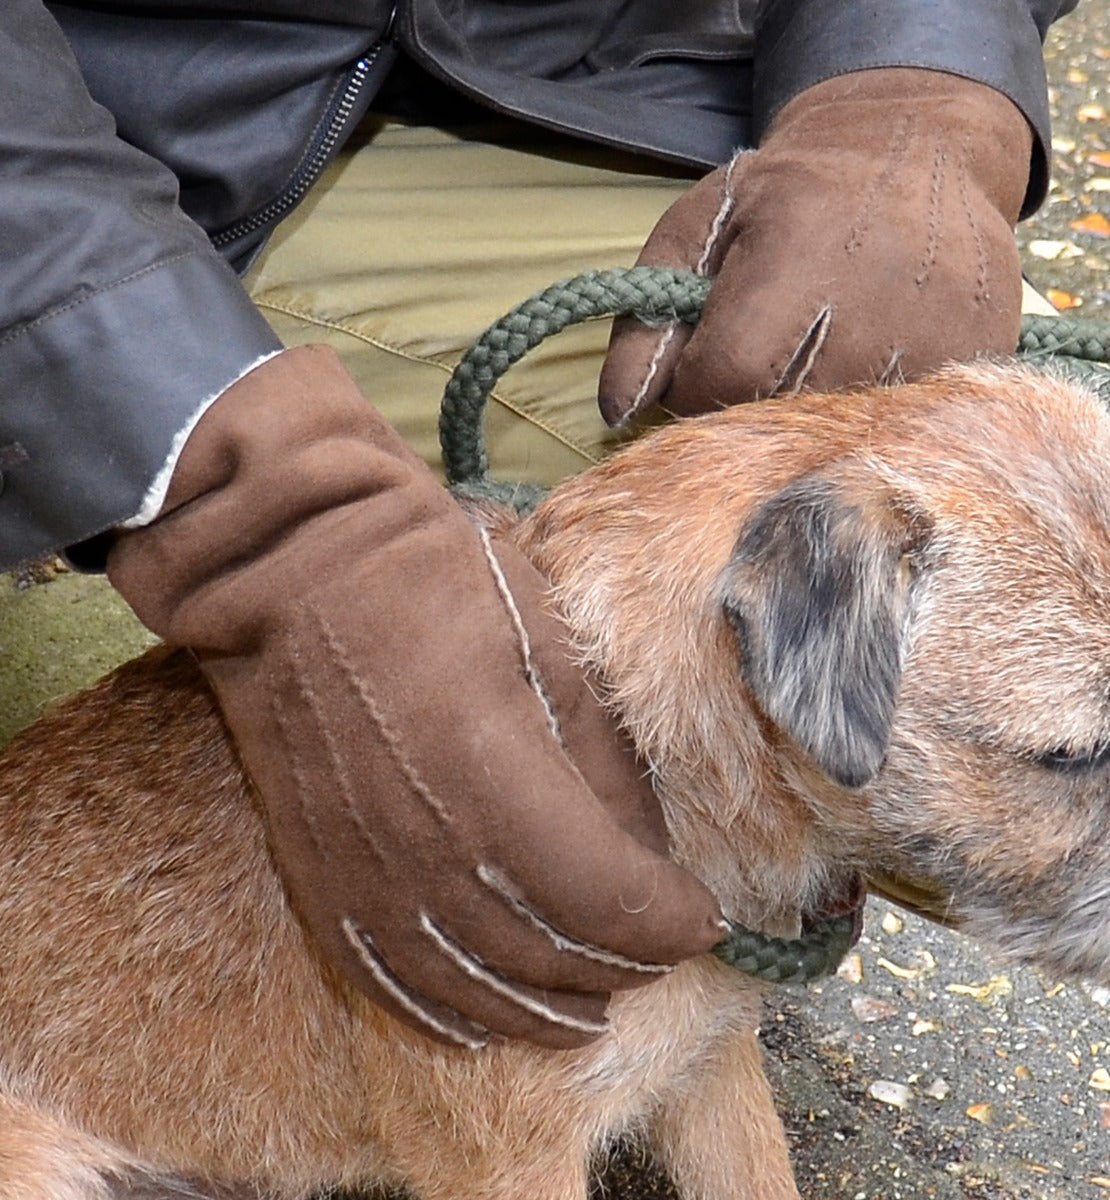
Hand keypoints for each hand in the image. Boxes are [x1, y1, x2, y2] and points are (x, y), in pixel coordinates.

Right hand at [107, 346, 723, 1049]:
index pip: (610, 898)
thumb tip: (646, 854)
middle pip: (549, 954)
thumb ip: (605, 765)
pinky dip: (450, 1014)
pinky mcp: (321, 878)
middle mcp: (429, 851)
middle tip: (662, 949)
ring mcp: (365, 875)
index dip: (669, 920)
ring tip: (594, 1006)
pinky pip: (390, 981)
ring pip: (475, 986)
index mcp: (497, 781)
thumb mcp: (549, 648)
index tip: (704, 915)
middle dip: (624, 964)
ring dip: (547, 1007)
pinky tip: (487, 1024)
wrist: (292, 575)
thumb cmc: (434, 585)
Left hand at [599, 68, 1031, 422]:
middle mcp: (873, 304)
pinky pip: (903, 422)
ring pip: (845, 430)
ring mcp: (937, 335)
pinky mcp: (978, 355)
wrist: (914, 152)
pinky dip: (872, 410)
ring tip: (812, 360)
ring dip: (814, 415)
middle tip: (758, 365)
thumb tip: (616, 412)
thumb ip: (646, 322)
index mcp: (795, 258)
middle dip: (751, 407)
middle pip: (785, 415)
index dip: (699, 391)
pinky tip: (865, 364)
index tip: (702, 372)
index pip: (725, 380)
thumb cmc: (786, 198)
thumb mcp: (697, 233)